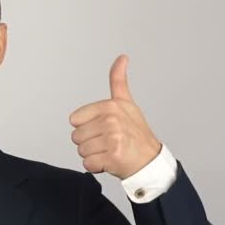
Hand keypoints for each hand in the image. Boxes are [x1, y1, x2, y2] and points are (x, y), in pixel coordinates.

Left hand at [68, 54, 161, 179]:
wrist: (150, 160)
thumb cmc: (136, 133)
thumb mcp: (127, 103)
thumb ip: (118, 81)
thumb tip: (122, 57)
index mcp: (110, 106)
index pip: (74, 120)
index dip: (86, 127)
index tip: (104, 128)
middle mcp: (111, 120)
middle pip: (76, 137)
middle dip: (89, 142)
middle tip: (108, 142)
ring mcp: (113, 138)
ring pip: (81, 151)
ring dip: (93, 155)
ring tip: (110, 151)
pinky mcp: (113, 156)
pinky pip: (88, 164)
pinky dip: (96, 167)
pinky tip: (110, 162)